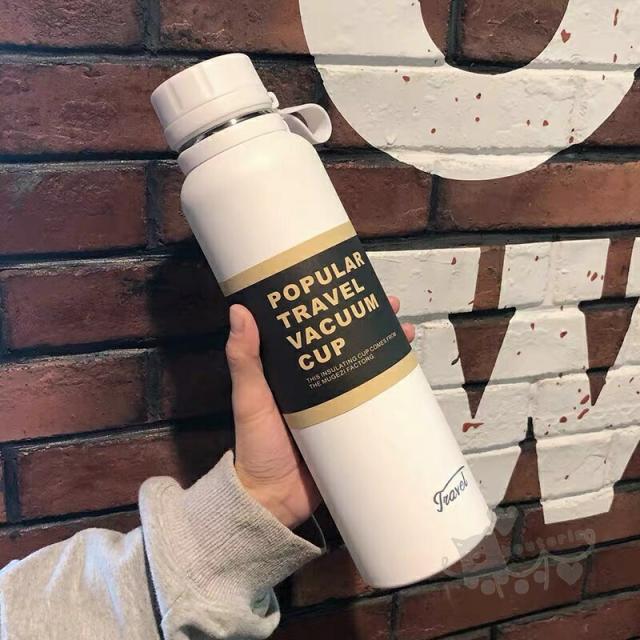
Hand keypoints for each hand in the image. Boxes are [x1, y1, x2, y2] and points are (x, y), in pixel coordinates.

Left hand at [227, 296, 414, 528]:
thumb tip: (238, 310)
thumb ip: (244, 360)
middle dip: (372, 322)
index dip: (335, 306)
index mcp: (294, 370)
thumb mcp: (249, 399)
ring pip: (368, 368)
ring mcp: (339, 404)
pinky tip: (411, 377)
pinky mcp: (353, 427)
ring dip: (388, 349)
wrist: (274, 501)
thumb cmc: (256, 445)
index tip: (351, 285)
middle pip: (350, 343)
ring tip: (407, 332)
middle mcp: (319, 381)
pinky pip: (377, 403)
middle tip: (391, 305)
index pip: (317, 329)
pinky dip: (394, 388)